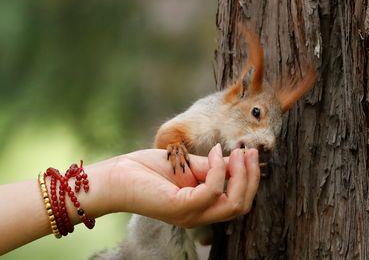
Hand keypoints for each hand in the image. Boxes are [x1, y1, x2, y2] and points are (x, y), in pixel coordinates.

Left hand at [104, 144, 260, 227]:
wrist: (117, 176)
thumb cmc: (148, 170)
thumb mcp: (187, 166)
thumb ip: (211, 167)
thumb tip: (235, 160)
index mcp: (201, 206)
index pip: (237, 201)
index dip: (249, 178)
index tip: (248, 152)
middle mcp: (199, 215)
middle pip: (241, 206)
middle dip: (251, 177)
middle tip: (250, 152)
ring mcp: (190, 214)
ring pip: (233, 204)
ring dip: (241, 175)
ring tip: (239, 152)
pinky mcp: (180, 207)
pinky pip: (211, 191)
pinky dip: (218, 170)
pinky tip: (215, 153)